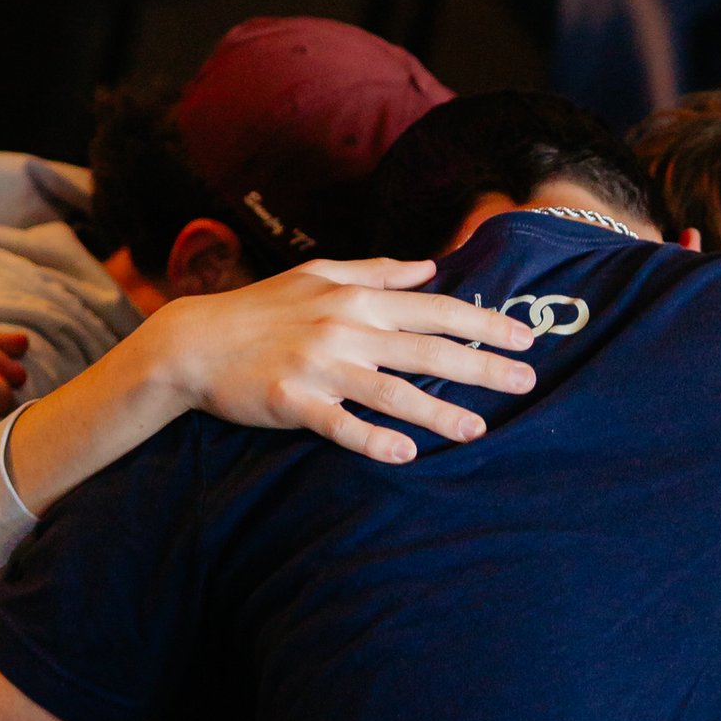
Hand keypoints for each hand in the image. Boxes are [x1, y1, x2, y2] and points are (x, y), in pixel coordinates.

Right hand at [148, 258, 538, 464]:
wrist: (193, 342)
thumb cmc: (260, 308)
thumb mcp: (318, 275)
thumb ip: (376, 272)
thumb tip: (429, 266)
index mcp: (356, 298)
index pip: (435, 308)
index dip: (484, 322)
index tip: (525, 336)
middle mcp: (345, 329)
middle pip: (426, 349)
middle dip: (482, 366)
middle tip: (526, 382)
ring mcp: (319, 366)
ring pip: (391, 391)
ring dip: (439, 411)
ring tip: (478, 429)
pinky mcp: (293, 401)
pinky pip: (340, 424)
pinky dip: (373, 439)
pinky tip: (406, 453)